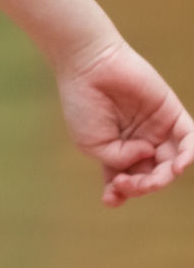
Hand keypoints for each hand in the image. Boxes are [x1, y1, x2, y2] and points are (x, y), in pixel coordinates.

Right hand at [55, 41, 193, 206]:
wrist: (90, 68)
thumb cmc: (83, 104)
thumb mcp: (92, 143)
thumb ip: (119, 159)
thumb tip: (148, 154)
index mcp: (117, 151)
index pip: (126, 180)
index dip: (120, 194)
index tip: (110, 199)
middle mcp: (140, 143)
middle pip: (150, 175)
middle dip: (141, 186)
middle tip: (127, 183)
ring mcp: (157, 130)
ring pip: (172, 163)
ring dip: (164, 177)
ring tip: (154, 179)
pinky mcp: (172, 114)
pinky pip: (191, 139)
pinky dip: (190, 154)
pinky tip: (180, 165)